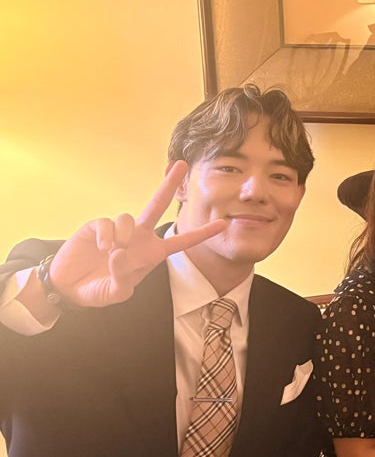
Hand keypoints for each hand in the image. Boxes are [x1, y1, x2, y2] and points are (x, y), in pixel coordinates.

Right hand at [47, 161, 227, 307]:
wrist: (69, 287)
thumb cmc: (98, 289)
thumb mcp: (116, 292)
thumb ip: (123, 279)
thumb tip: (119, 255)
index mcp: (152, 253)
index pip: (182, 242)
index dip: (202, 234)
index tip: (223, 224)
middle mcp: (138, 237)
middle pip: (157, 205)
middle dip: (168, 184)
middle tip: (182, 165)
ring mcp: (118, 230)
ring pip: (129, 219)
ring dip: (123, 237)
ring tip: (112, 253)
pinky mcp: (96, 226)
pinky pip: (107, 224)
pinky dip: (105, 236)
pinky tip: (101, 248)